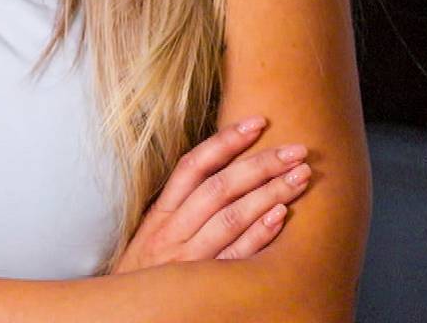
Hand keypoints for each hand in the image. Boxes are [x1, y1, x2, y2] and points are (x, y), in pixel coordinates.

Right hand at [112, 115, 310, 273]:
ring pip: (231, 216)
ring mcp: (188, 259)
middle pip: (219, 187)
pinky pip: (235, 257)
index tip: (257, 123)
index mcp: (161, 213)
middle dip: (260, 163)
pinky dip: (258, 235)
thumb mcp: (154, 233)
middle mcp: (173, 231)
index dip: (225, 141)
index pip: (194, 166)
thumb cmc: (146, 274)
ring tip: (300, 175)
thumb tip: (222, 170)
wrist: (126, 317)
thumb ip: (181, 207)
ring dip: (269, 193)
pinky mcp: (203, 284)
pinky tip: (281, 216)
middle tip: (296, 149)